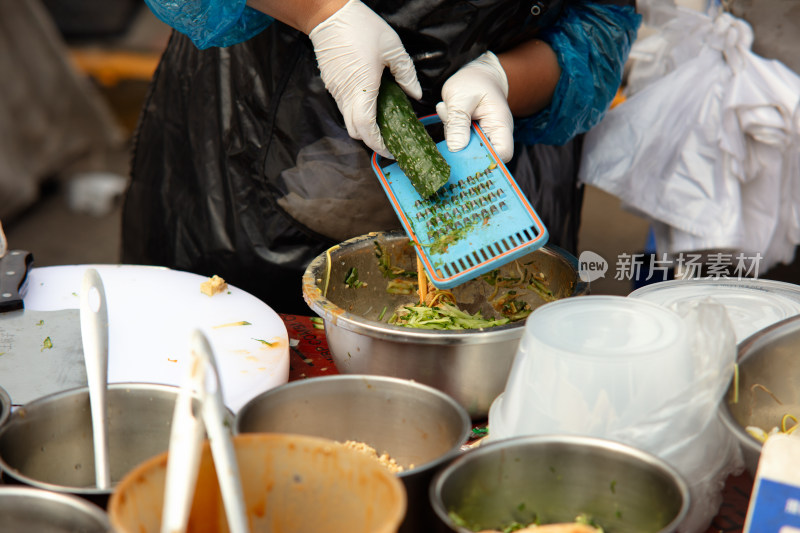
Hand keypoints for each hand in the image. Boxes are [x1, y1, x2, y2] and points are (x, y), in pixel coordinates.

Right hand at [309, 0, 420, 157]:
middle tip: (389, 139)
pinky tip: (371, 103)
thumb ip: (406, 74)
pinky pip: (344, 106)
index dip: (378, 144)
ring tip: (383, 122)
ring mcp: (336, 90)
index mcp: (363, 87)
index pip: (366, 128)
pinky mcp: (331, 84)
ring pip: (348, 120)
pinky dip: (357, 113)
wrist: (328, 14)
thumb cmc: (361, 27)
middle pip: (355, 131)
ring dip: (364, 126)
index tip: (391, 149)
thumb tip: (415, 94)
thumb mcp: (393, 47)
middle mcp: (346, 94)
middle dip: (371, 140)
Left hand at [436, 51, 513, 161]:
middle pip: (480, 157)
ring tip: (449, 110)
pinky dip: (449, 131)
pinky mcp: (470, 138)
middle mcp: (494, 136)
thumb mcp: (461, 99)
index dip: (486, 161)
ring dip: (452, 135)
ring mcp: (482, 138)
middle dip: (460, 146)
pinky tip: (447, 112)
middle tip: (451, 120)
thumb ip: (457, 122)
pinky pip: (457, 143)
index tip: (464, 154)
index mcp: (500, 126)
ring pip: (465, 151)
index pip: (502, 154)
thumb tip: (455, 148)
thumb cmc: (473, 82)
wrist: (475, 74)